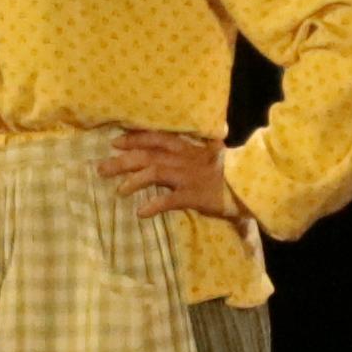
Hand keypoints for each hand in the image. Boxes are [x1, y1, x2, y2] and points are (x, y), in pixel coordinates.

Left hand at [105, 128, 243, 223]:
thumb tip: (215, 139)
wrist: (251, 182)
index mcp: (188, 148)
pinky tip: (141, 212)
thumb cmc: (234, 170)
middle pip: (147, 155)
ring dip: (133, 180)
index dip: (135, 138)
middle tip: (101, 167)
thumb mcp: (218, 154)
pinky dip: (154, 205)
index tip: (116, 141)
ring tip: (118, 190)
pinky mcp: (193, 195)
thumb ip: (210, 147)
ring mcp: (187, 177)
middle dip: (122, 160)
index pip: (157, 138)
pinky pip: (169, 200)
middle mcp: (184, 159)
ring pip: (153, 172)